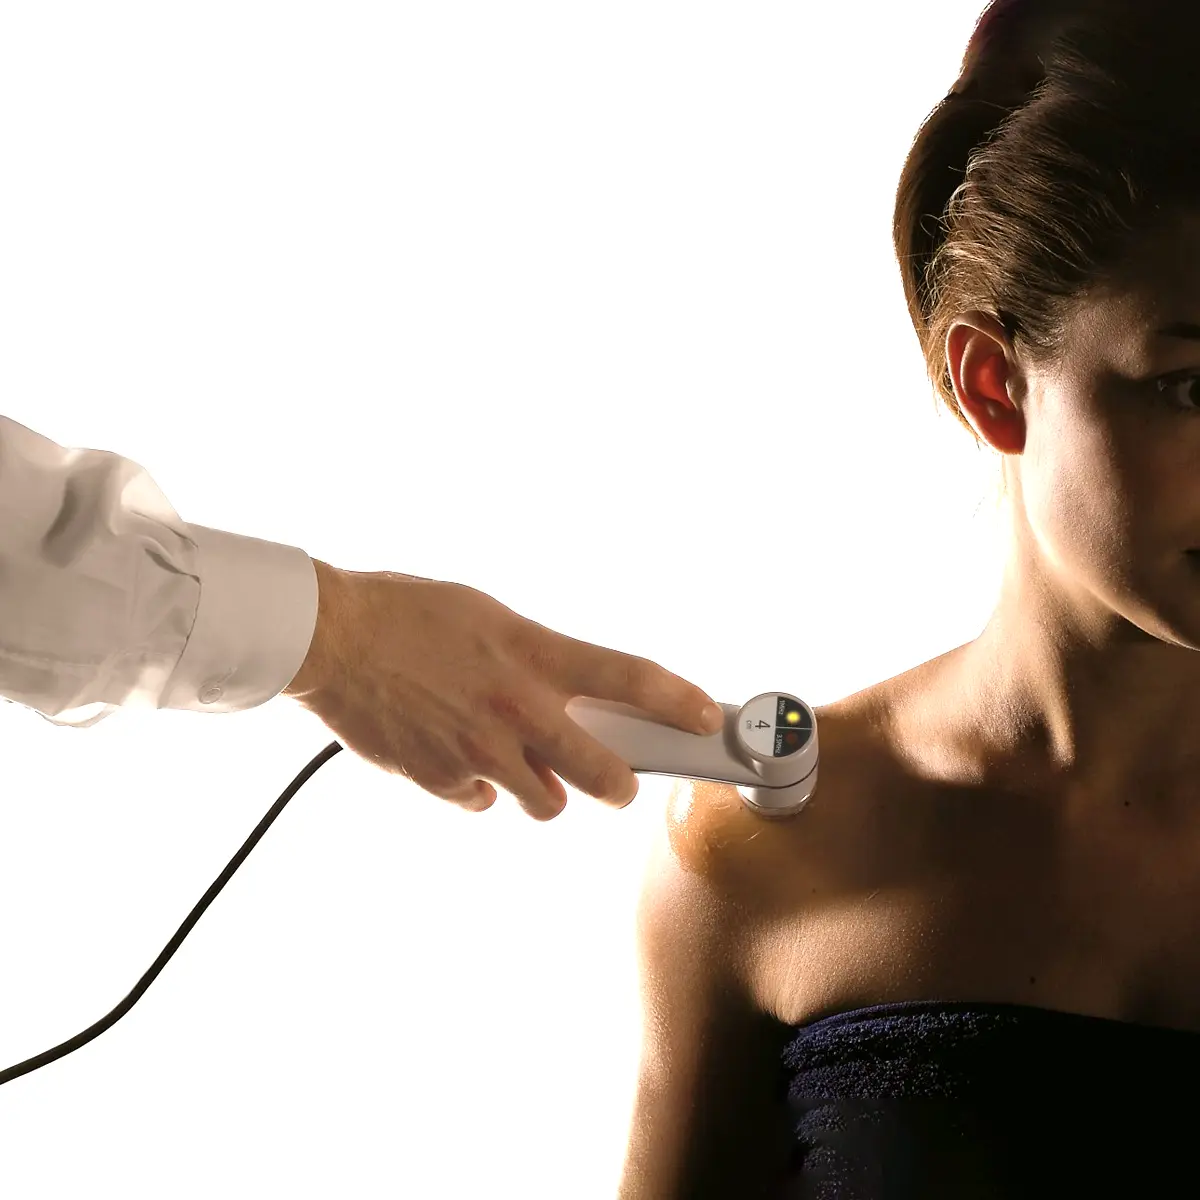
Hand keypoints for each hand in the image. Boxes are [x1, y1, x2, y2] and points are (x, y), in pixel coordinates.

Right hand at [283, 560, 723, 820]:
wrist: (331, 638)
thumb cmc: (407, 614)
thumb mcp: (488, 617)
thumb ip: (534, 660)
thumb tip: (561, 696)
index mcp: (533, 655)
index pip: (630, 678)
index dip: (679, 702)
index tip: (705, 718)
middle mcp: (517, 709)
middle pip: (604, 775)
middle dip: (620, 784)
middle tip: (618, 780)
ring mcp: (480, 751)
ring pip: (545, 803)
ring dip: (542, 789)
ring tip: (519, 762)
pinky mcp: (442, 779)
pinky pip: (482, 802)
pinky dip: (480, 788)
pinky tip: (459, 758)